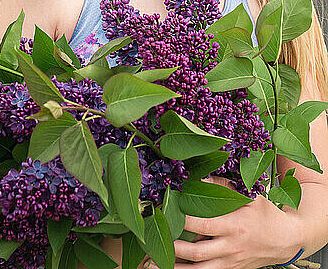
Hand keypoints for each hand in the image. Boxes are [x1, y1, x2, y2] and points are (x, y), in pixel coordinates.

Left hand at [148, 175, 303, 268]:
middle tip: (151, 241)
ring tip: (151, 265)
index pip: (204, 225)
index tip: (164, 210)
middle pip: (197, 252)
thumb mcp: (250, 195)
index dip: (182, 219)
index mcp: (235, 225)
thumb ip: (225, 186)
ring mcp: (230, 263)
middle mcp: (231, 247)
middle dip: (172, 248)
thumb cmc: (266, 213)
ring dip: (175, 268)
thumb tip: (201, 178)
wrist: (287, 240)